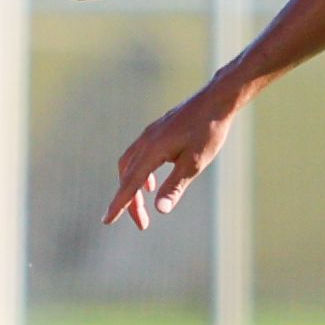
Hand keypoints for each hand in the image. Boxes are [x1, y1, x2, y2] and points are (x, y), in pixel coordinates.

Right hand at [103, 84, 239, 228]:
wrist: (217, 100)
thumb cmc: (208, 131)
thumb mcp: (194, 163)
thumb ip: (175, 186)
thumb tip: (160, 210)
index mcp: (152, 150)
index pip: (130, 184)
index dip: (119, 204)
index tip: (107, 221)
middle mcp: (145, 141)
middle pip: (127, 177)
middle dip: (130, 202)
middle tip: (142, 224)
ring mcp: (150, 134)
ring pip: (130, 165)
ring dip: (132, 187)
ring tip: (142, 205)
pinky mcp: (157, 131)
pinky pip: (138, 155)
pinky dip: (139, 173)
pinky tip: (151, 182)